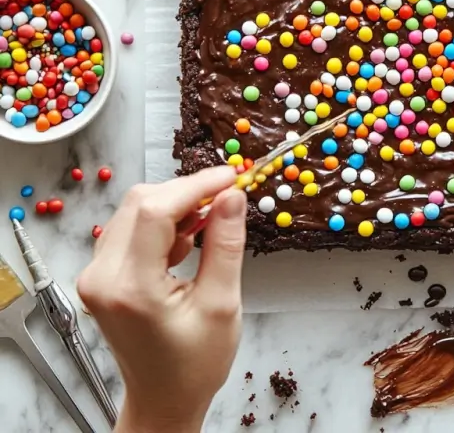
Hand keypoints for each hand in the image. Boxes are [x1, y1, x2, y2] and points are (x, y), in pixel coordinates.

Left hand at [77, 168, 245, 432]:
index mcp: (130, 288)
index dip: (196, 184)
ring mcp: (97, 274)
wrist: (163, 400)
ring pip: (136, 209)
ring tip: (209, 225)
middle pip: (142, 202)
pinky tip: (188, 241)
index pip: (155, 210)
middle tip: (227, 197)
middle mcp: (102, 276)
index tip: (231, 176)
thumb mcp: (222, 303)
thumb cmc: (194, 365)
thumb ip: (225, 244)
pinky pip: (132, 226)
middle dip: (188, 191)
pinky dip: (164, 221)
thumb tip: (233, 195)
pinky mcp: (102, 273)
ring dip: (177, 205)